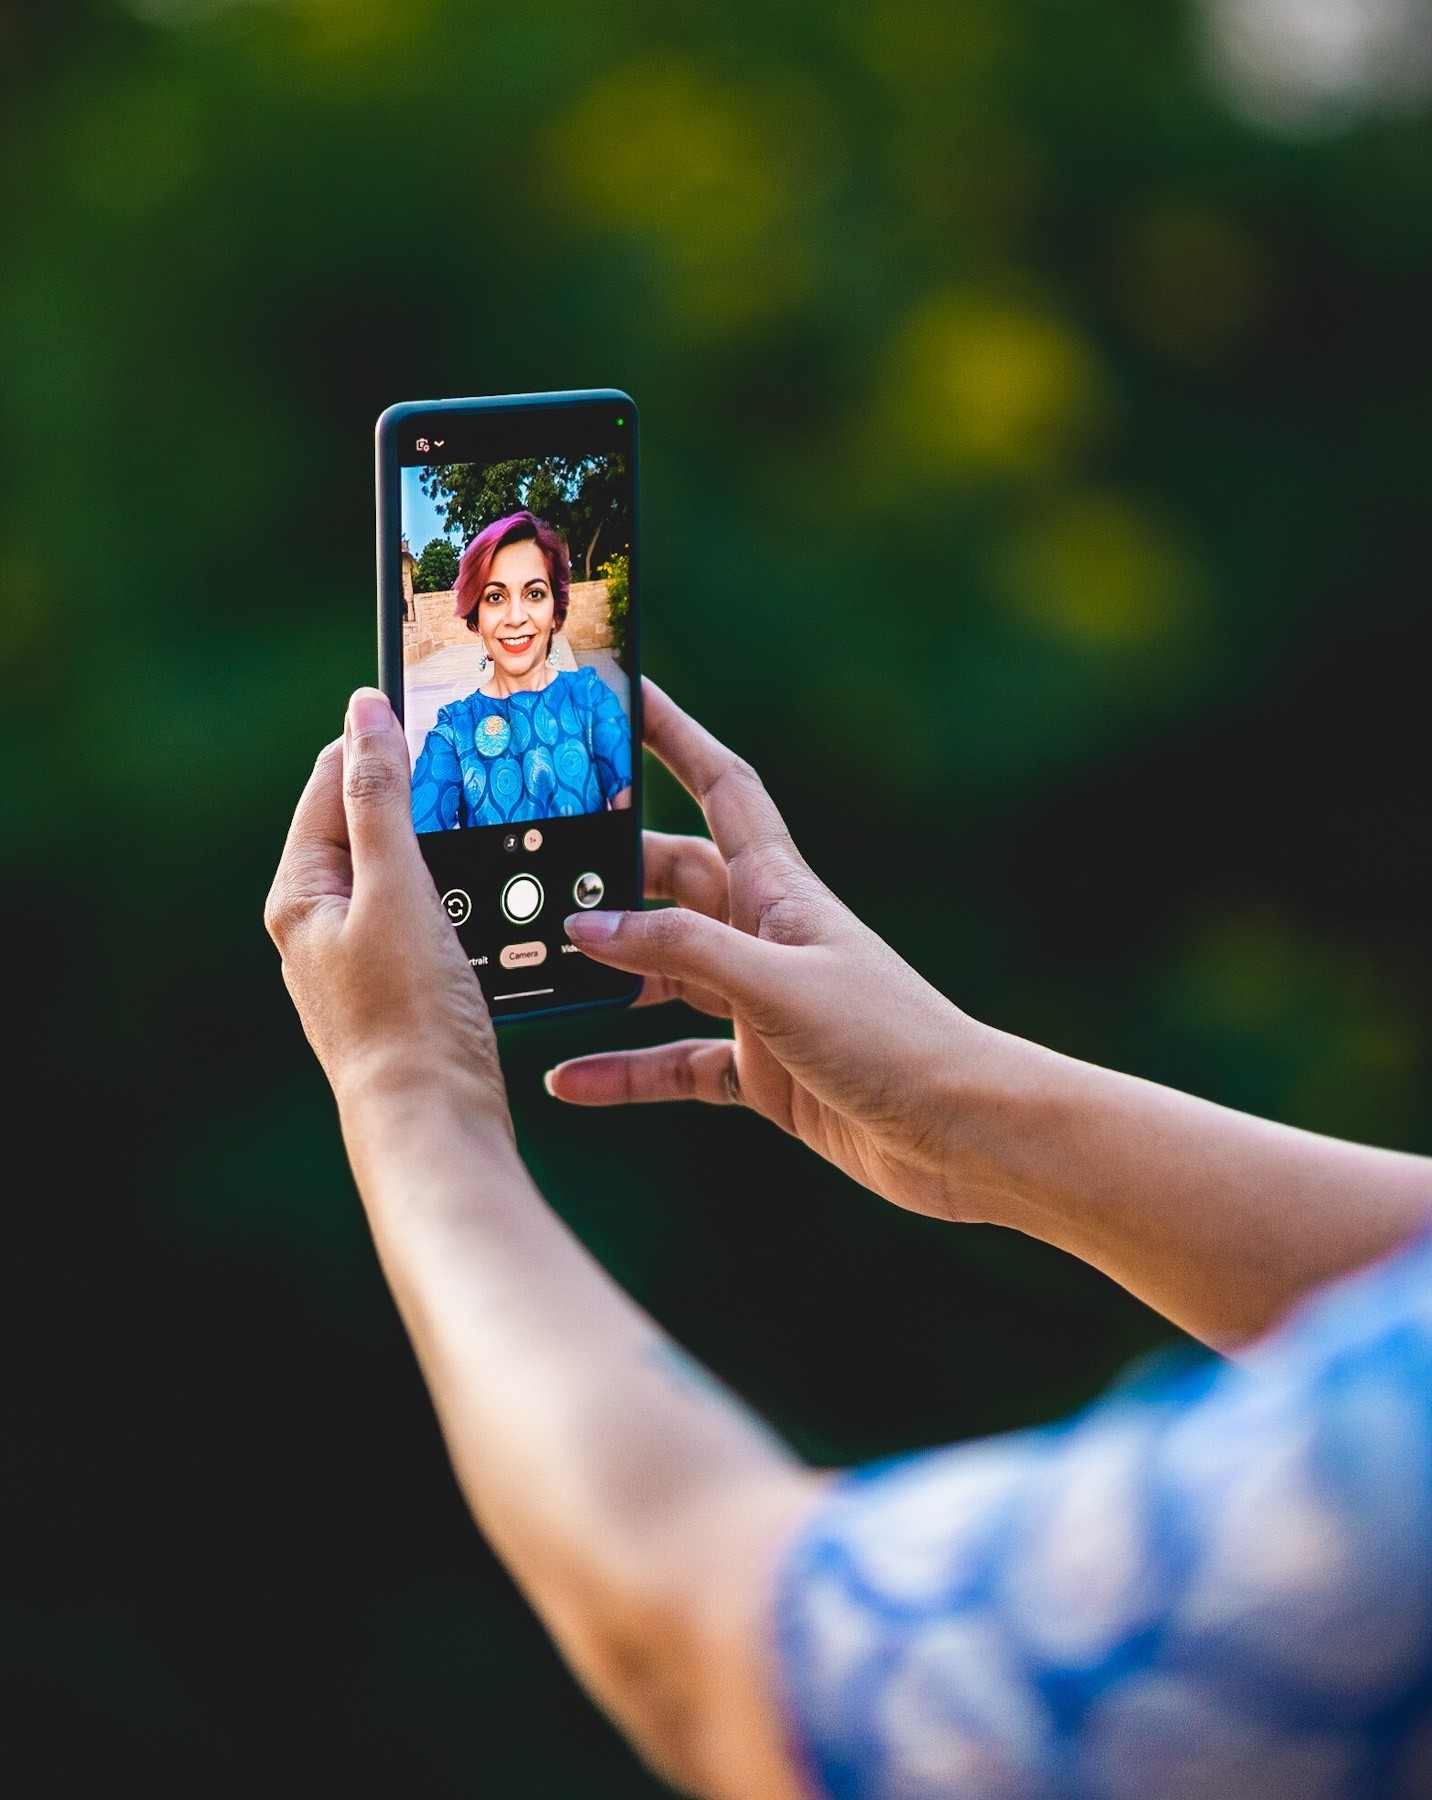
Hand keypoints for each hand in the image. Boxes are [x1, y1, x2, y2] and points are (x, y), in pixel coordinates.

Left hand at [264, 689, 506, 1124]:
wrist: (434, 1123)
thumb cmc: (411, 1014)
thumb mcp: (398, 888)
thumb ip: (382, 797)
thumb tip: (365, 712)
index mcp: (301, 892)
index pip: (334, 781)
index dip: (386, 743)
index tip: (446, 715)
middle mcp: (319, 923)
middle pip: (369, 824)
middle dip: (420, 794)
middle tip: (482, 769)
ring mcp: (358, 959)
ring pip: (403, 871)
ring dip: (444, 846)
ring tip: (496, 829)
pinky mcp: (399, 988)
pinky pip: (427, 915)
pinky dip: (458, 895)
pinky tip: (495, 900)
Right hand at [549, 681, 1001, 1223]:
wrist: (959, 1131)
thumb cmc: (889, 1039)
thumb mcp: (775, 985)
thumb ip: (681, 950)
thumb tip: (587, 925)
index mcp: (777, 890)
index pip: (720, 786)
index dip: (675, 734)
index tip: (625, 692)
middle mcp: (764, 934)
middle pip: (670, 883)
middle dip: (606, 872)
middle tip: (532, 868)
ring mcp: (760, 1001)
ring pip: (663, 972)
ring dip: (606, 977)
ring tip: (534, 976)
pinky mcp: (761, 1067)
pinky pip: (675, 1058)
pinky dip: (625, 1068)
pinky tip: (568, 1081)